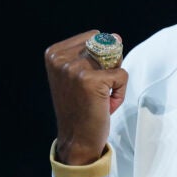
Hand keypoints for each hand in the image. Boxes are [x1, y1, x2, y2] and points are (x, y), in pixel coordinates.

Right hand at [44, 30, 127, 164]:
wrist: (76, 140)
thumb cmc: (80, 107)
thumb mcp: (79, 74)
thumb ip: (95, 53)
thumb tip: (116, 37)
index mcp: (54, 53)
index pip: (94, 36)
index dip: (99, 58)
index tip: (86, 81)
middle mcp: (60, 58)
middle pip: (105, 46)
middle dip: (108, 67)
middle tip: (94, 91)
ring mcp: (74, 68)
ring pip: (115, 60)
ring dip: (114, 81)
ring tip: (99, 98)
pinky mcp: (91, 80)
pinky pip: (122, 75)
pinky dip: (120, 92)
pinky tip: (105, 105)